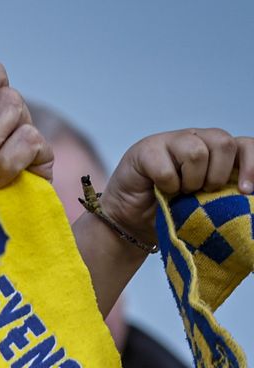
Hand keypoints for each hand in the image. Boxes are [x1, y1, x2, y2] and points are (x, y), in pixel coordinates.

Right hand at [98, 128, 253, 245]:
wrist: (131, 223)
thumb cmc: (169, 212)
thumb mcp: (205, 202)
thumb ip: (224, 190)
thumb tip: (246, 192)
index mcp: (214, 150)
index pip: (244, 145)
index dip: (250, 165)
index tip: (245, 190)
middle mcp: (195, 139)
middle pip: (223, 142)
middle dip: (217, 175)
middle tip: (201, 192)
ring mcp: (170, 141)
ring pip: (197, 151)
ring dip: (190, 181)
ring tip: (179, 192)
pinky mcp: (146, 150)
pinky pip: (167, 168)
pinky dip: (167, 186)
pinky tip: (160, 190)